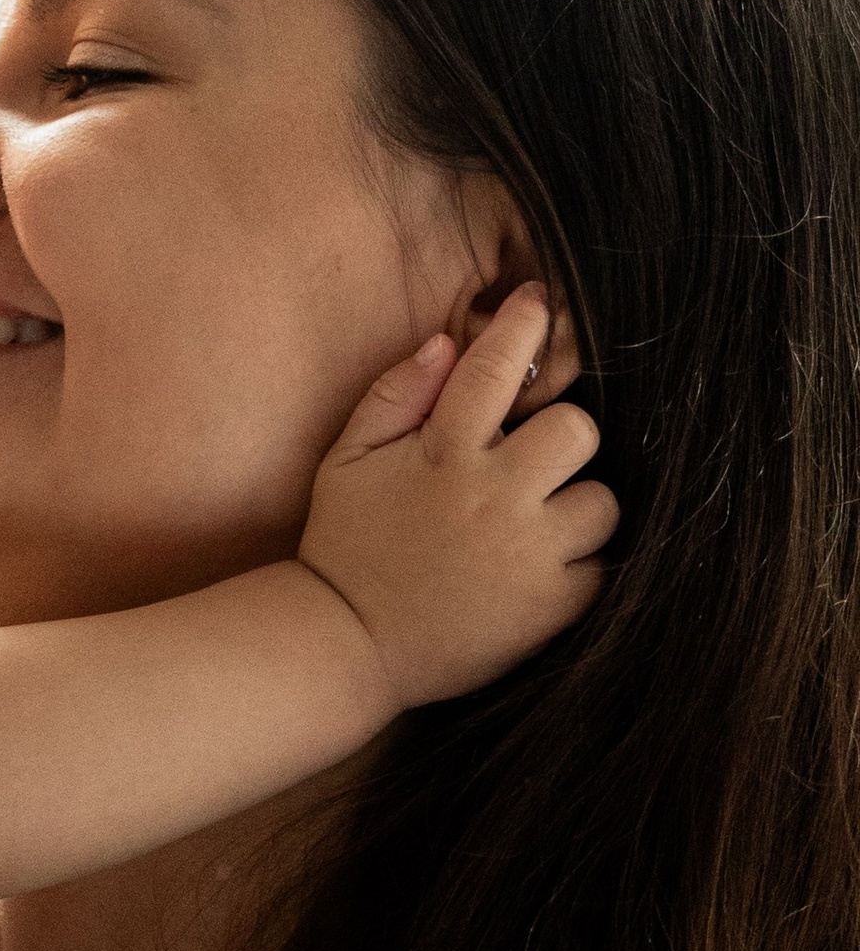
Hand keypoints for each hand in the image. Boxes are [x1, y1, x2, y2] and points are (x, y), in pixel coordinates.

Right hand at [299, 283, 615, 707]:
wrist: (348, 645)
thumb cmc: (346, 546)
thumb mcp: (346, 462)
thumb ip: (394, 396)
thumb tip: (446, 343)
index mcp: (444, 453)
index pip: (498, 367)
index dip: (525, 325)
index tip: (538, 305)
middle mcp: (494, 495)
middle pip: (578, 431)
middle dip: (560, 441)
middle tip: (532, 466)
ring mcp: (528, 553)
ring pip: (602, 501)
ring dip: (576, 507)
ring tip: (537, 527)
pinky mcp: (550, 606)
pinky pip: (601, 566)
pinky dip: (579, 567)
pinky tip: (540, 572)